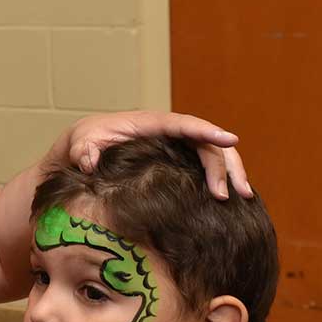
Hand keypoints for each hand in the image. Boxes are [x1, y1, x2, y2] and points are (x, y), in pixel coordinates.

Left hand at [48, 111, 252, 198]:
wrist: (84, 147)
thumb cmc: (84, 143)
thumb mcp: (79, 146)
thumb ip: (83, 152)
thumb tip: (89, 163)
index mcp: (150, 123)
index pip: (184, 124)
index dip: (207, 131)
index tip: (231, 139)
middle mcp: (169, 131)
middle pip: (206, 143)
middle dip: (225, 165)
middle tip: (235, 194)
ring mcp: (175, 144)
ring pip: (211, 154)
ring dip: (229, 173)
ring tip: (242, 198)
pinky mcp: (177, 158)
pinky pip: (204, 164)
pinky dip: (219, 178)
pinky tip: (228, 198)